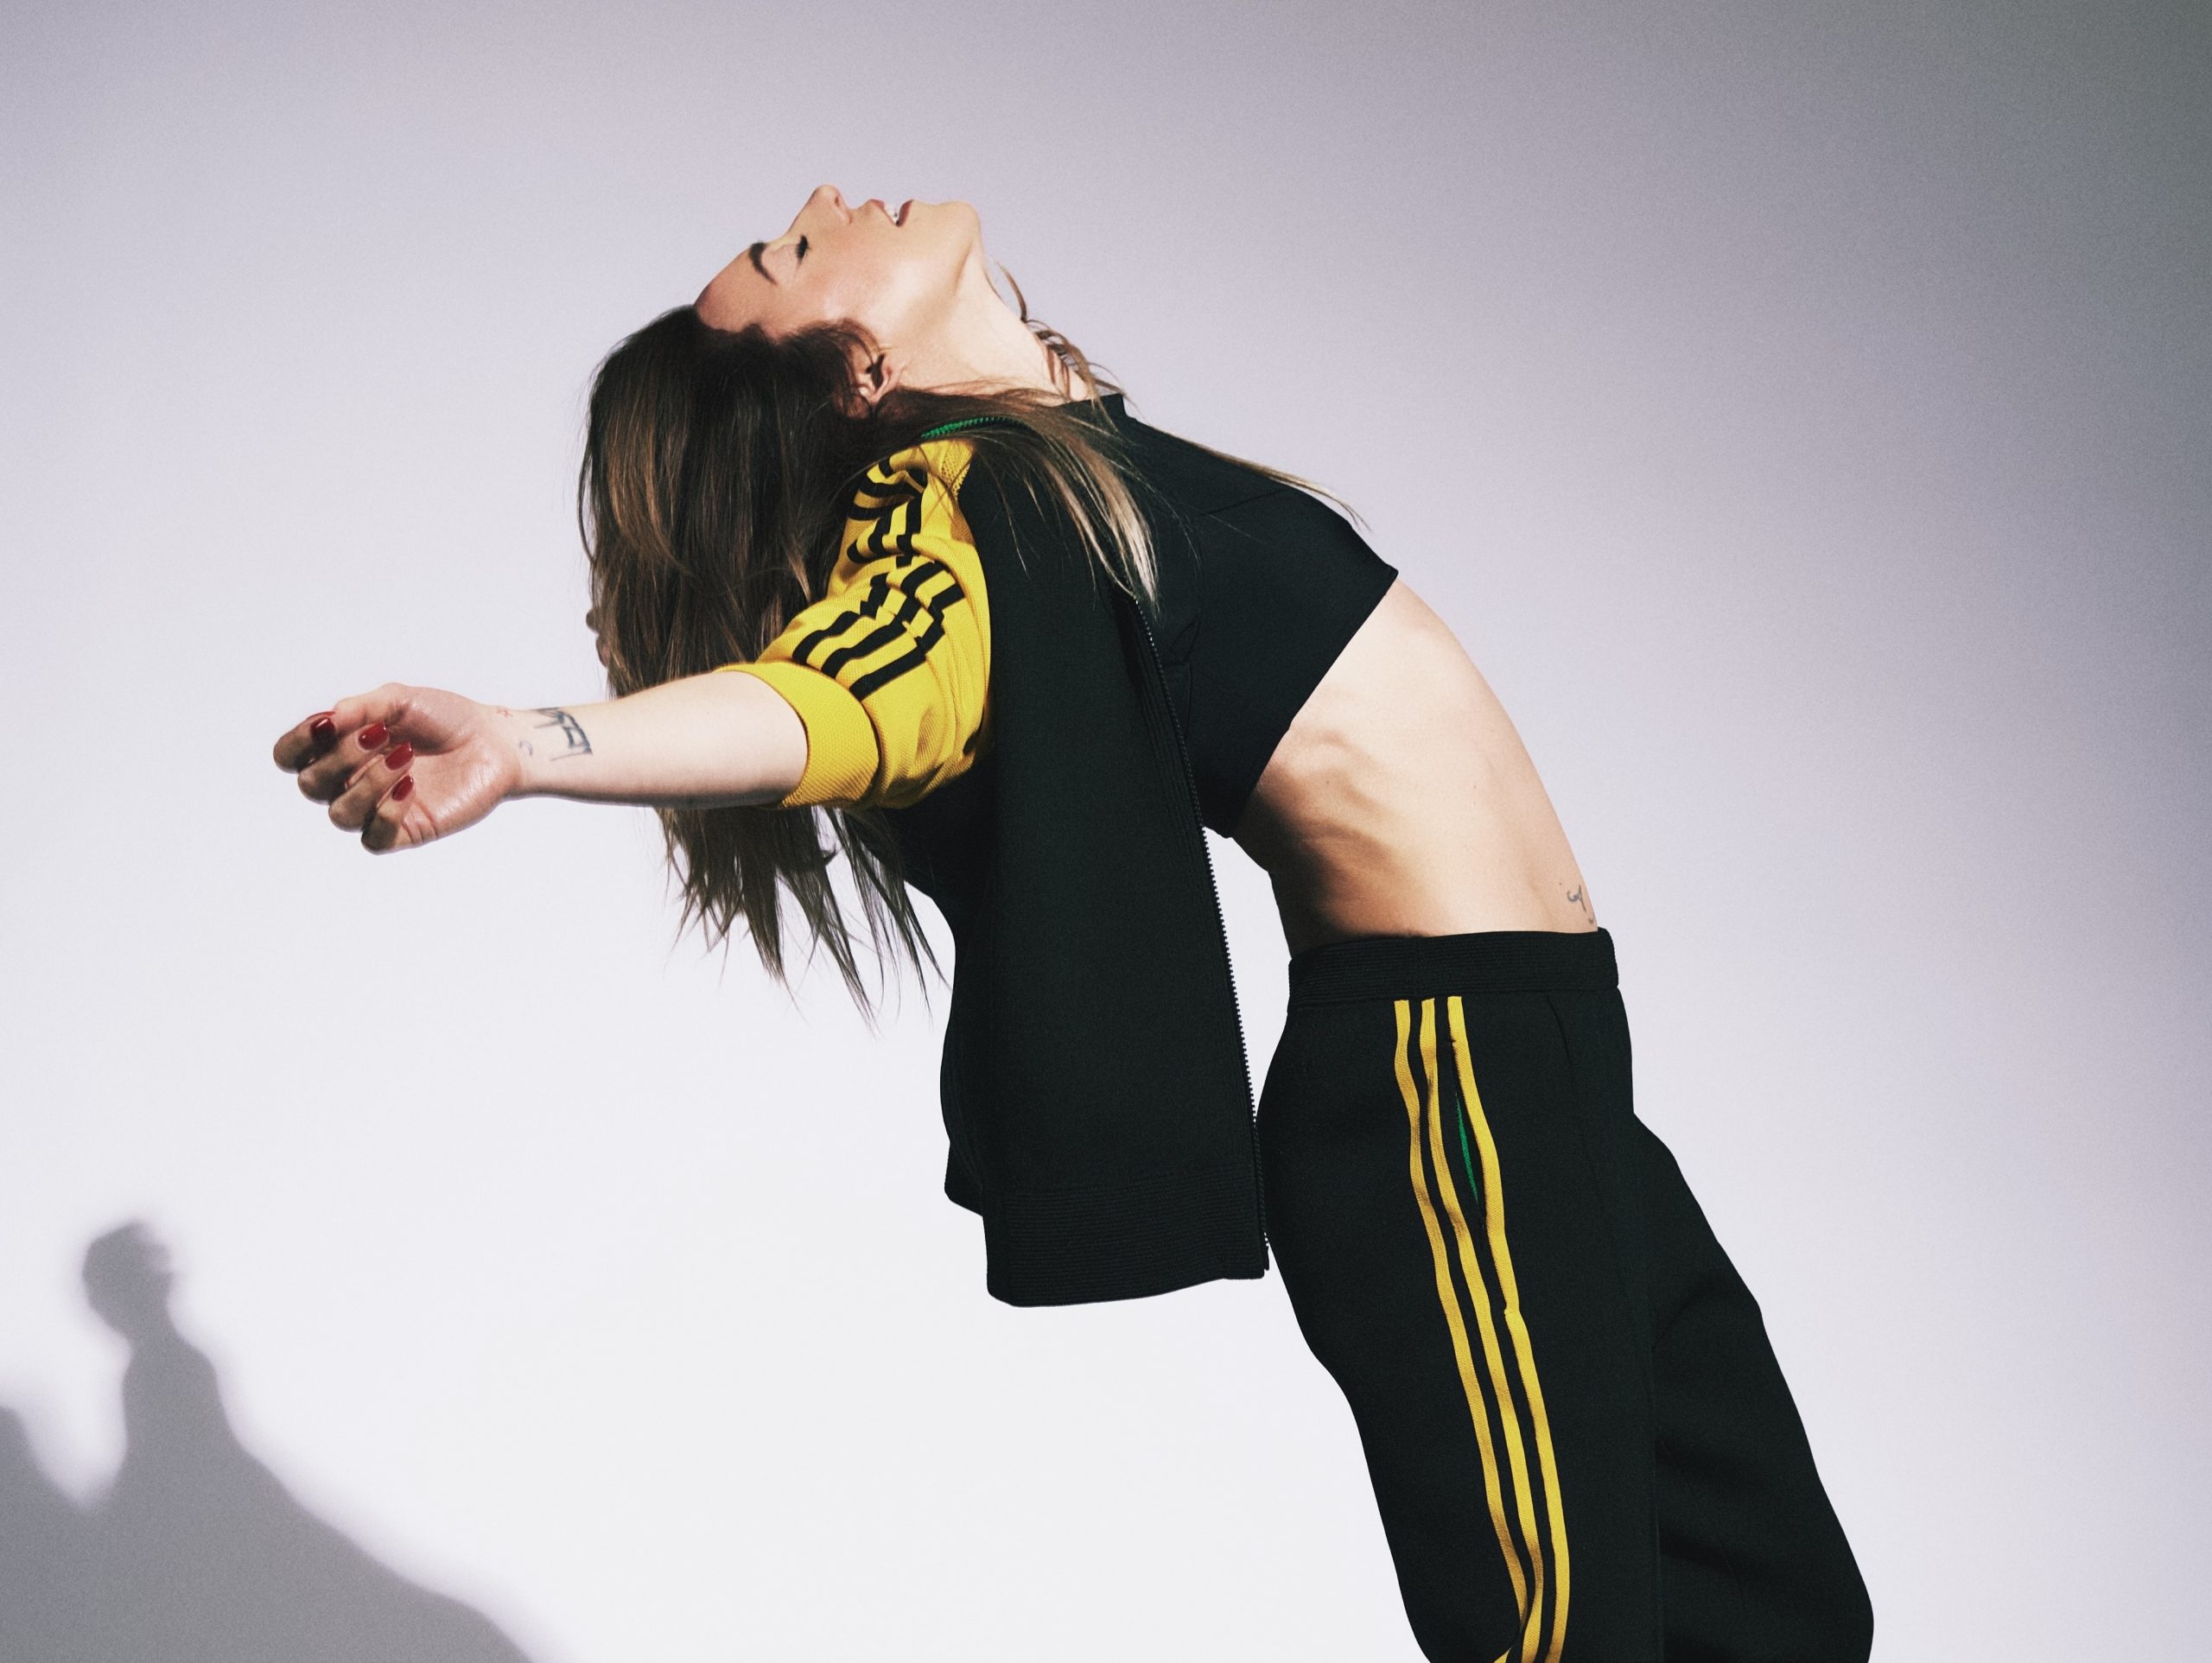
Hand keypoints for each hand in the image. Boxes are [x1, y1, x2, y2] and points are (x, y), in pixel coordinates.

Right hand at [273, 683, 520, 852]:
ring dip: (367, 783)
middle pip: (311, 784)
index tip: (325, 725)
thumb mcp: (401, 700)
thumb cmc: (445, 718)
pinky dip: (385, 814)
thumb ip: (362, 707)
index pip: (290, 757)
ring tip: (404, 756)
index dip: (296, 744)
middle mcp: (350, 781)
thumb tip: (328, 719)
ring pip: (340, 814)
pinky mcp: (405, 831)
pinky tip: (410, 787)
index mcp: (339, 749)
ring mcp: (375, 809)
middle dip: (340, 757)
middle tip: (380, 734)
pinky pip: (372, 839)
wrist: (495, 741)